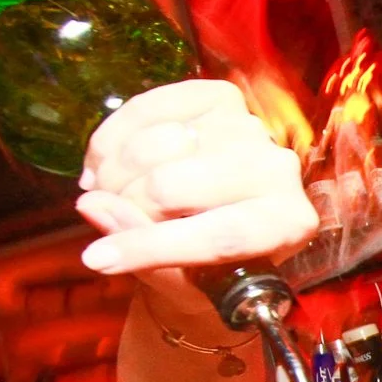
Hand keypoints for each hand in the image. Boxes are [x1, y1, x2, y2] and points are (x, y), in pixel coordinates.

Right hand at [75, 81, 317, 309]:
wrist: (224, 237)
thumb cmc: (210, 271)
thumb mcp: (183, 282)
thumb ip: (147, 257)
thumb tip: (95, 209)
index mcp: (286, 224)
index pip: (217, 235)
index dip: (148, 247)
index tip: (97, 260)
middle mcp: (278, 169)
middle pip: (172, 185)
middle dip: (124, 206)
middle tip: (106, 219)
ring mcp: (250, 128)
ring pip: (154, 145)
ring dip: (113, 174)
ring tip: (104, 196)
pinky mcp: (221, 98)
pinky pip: (147, 108)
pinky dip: (113, 139)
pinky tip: (104, 165)